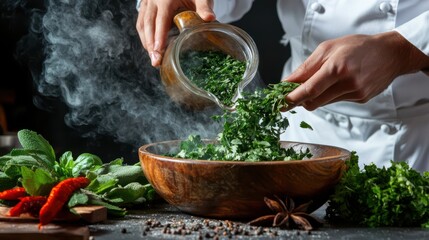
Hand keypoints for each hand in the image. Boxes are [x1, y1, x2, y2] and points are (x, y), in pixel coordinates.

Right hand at [136, 0, 214, 66]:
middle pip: (148, 25)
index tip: (159, 51)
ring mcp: (148, 3)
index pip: (160, 20)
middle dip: (151, 45)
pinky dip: (145, 36)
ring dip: (146, 42)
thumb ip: (204, 7)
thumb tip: (209, 18)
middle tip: (155, 61)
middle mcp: (153, 1)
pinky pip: (141, 23)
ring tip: (153, 58)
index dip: (159, 36)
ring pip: (142, 25)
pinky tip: (151, 48)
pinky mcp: (146, 7)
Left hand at [284, 31, 428, 110]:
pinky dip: (330, 94)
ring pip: (323, 103)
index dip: (292, 99)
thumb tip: (288, 82)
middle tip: (294, 93)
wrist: (390, 53)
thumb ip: (306, 68)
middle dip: (300, 99)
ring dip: (315, 96)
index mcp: (337, 67)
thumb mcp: (328, 48)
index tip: (280, 104)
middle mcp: (347, 83)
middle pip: (313, 101)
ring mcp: (355, 93)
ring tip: (322, 80)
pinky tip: (339, 82)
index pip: (309, 90)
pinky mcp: (361, 99)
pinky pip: (336, 101)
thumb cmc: (358, 46)